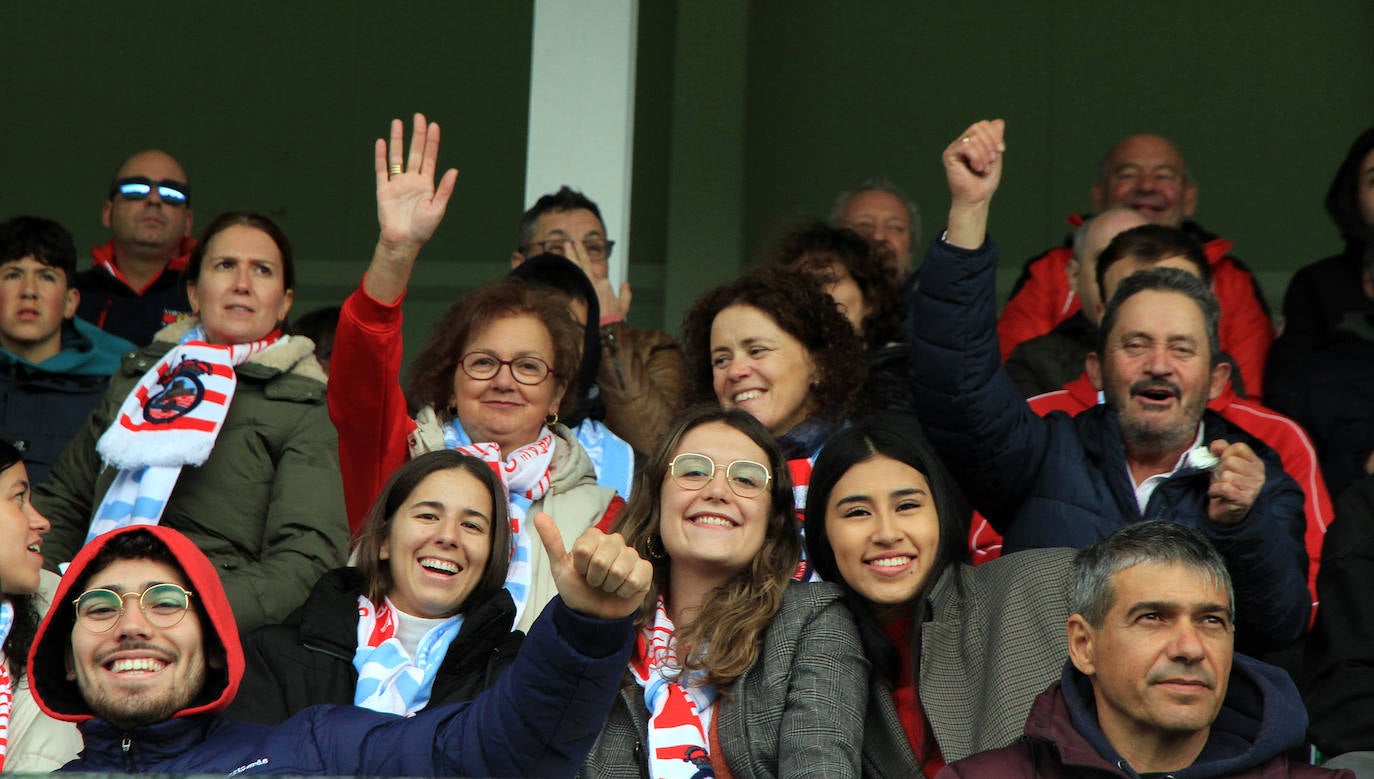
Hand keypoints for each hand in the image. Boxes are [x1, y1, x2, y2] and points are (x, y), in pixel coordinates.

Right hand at [375, 113, 458, 248]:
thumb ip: (445, 189)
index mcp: (427, 184)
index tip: (434, 125)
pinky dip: (381, 156)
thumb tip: (454, 170)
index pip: (429, 158)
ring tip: (398, 122)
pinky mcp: (384, 189)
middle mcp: (412, 180)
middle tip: (419, 116)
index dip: (431, 142)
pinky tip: (381, 142)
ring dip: (398, 140)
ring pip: (397, 157)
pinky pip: (382, 170)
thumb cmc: (423, 229)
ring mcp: (397, 183)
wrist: (404, 241)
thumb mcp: (437, 208)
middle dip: (417, 134)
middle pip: (414, 152)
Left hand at [534, 512, 651, 619]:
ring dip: (609, 586)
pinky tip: (622, 590)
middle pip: (601, 560)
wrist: (593, 614)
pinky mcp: (645, 570)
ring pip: (619, 570)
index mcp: (594, 537)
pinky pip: (635, 579)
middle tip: (594, 582)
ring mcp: (632, 555)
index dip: (580, 566)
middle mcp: (615, 541)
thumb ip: (552, 542)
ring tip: (608, 587)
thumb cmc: (577, 588)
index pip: (584, 549)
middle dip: (594, 578)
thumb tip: (538, 516)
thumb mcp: (560, 568)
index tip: (581, 572)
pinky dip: (624, 591)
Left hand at [561, 240, 632, 320]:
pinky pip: (572, 278)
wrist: (606, 329)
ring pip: (578, 267)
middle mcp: (595, 282)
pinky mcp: (580, 291)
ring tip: (566, 246)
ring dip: (571, 255)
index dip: (591, 275)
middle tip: (570, 243)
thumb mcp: (624, 307)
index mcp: (604, 285)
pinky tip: (561, 262)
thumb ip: (625, 294)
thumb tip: (626, 284)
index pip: (595, 276)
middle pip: (586, 264)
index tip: (584, 270)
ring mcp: (587, 286)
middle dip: (578, 252)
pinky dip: (567, 269)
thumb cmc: (614, 320)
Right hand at [943, 119, 1005, 207]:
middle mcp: (961, 142)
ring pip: (974, 137)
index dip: (995, 134)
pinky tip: (976, 168)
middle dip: (990, 143)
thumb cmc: (985, 181)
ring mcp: (954, 148)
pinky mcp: (949, 155)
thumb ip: (995, 139)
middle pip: (979, 126)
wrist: (977, 198)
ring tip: (983, 168)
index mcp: (972, 142)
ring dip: (984, 154)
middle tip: (992, 160)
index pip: (984, 124)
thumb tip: (999, 121)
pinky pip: (966, 146)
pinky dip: (976, 157)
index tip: (1001, 149)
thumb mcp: (995, 156)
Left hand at [1205, 439, 1264, 525]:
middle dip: (1220, 469)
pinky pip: (1224, 488)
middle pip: (1230, 461)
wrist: (1226, 512)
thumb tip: (1216, 445)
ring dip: (1218, 482)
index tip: (1222, 462)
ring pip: (1226, 475)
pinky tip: (1217, 495)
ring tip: (1222, 488)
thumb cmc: (1226, 485)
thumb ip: (1221, 450)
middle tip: (1223, 479)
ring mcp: (1254, 488)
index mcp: (1256, 463)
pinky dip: (1214, 491)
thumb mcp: (1223, 464)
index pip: (1239, 447)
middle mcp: (1259, 475)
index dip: (1225, 452)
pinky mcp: (1245, 500)